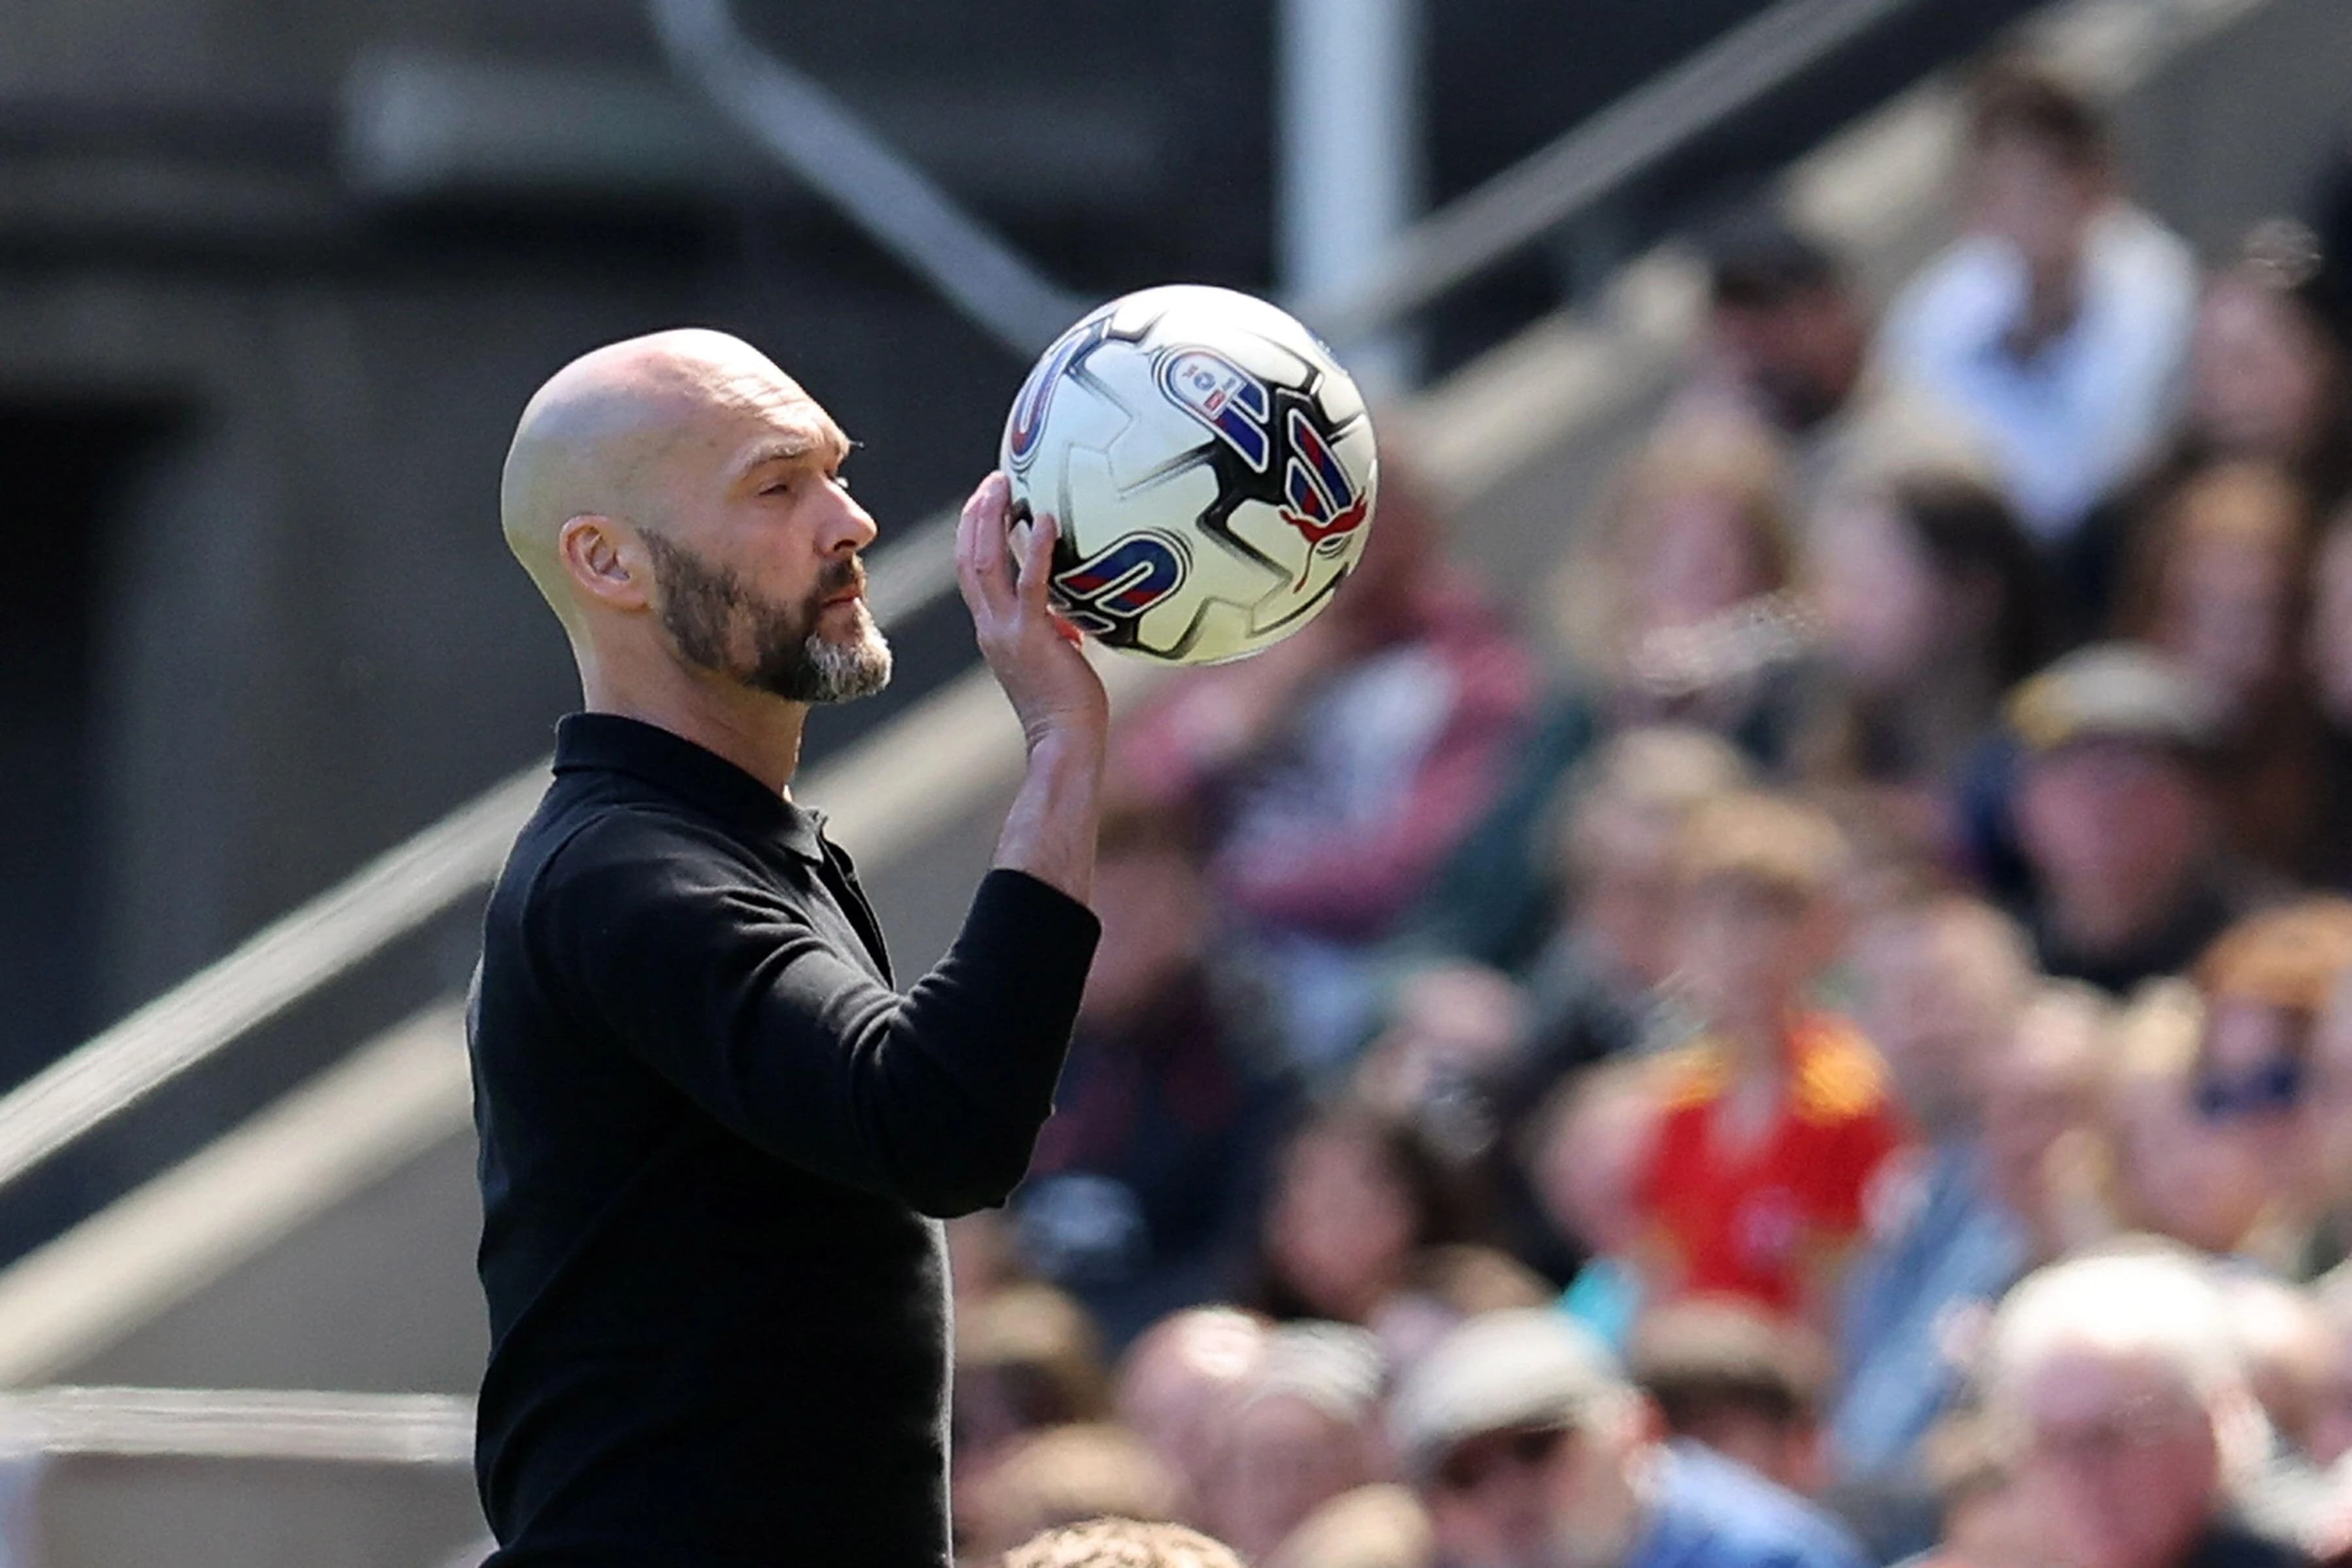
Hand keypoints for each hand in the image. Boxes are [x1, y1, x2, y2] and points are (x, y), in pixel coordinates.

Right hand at [956, 472, 1108, 752]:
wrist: (1064, 741)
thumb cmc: (1070, 707)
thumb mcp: (1056, 658)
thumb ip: (1055, 632)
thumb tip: (1072, 616)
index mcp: (992, 629)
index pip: (971, 572)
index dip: (973, 532)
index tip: (986, 500)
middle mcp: (990, 626)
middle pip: (968, 558)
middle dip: (976, 514)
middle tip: (994, 478)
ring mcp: (1006, 631)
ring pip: (984, 563)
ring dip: (992, 519)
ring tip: (1006, 484)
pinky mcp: (1031, 635)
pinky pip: (1030, 584)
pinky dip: (1033, 549)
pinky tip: (1046, 519)